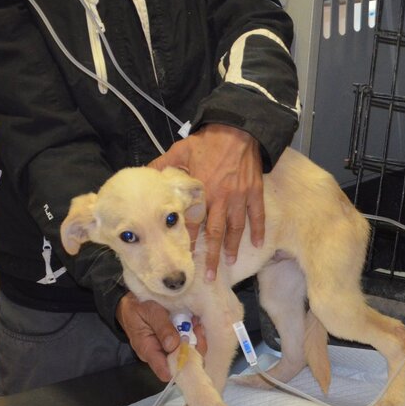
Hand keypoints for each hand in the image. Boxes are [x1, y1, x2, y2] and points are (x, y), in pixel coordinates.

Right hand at [116, 293, 206, 381]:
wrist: (133, 306)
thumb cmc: (139, 310)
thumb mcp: (149, 313)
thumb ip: (162, 328)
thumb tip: (173, 345)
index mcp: (148, 351)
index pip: (165, 372)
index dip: (181, 367)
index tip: (192, 349)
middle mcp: (159, 355)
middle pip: (182, 364)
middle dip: (195, 348)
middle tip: (197, 327)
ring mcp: (167, 351)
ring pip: (188, 354)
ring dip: (197, 339)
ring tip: (196, 322)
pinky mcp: (173, 345)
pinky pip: (188, 345)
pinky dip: (195, 335)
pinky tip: (194, 323)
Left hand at [148, 124, 264, 281]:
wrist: (238, 130)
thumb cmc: (208, 142)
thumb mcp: (180, 150)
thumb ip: (163, 166)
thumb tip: (145, 176)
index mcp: (202, 191)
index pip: (194, 222)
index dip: (189, 241)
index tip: (183, 256)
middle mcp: (221, 198)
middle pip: (215, 233)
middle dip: (211, 256)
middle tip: (208, 275)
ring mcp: (240, 197)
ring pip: (236, 228)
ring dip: (232, 247)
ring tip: (228, 262)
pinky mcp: (254, 192)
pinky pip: (257, 215)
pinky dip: (259, 230)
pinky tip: (258, 244)